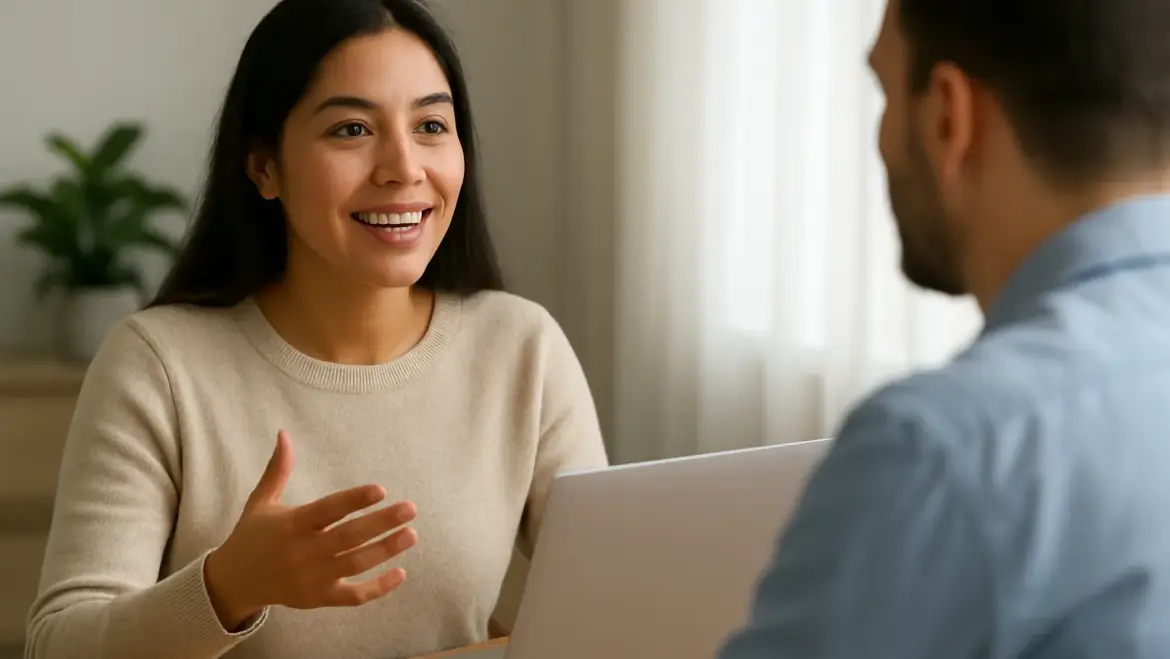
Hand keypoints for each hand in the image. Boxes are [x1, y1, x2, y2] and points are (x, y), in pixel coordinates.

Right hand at [204, 430, 417, 629]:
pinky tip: (401, 573)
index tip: (380, 489)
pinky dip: (378, 588)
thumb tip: (285, 433)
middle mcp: (302, 553)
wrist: (232, 583)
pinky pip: (353, 597)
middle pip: (348, 538)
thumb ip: (278, 469)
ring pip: (355, 565)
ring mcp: (312, 578)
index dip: (353, 500)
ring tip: (411, 534)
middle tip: (410, 508)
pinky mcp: (318, 598)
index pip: (327, 511)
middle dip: (381, 523)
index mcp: (289, 525)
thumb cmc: (251, 535)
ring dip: (385, 550)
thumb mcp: (261, 501)